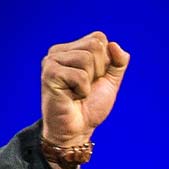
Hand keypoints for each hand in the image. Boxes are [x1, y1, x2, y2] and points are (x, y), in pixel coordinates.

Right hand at [41, 31, 129, 146]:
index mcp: (73, 49)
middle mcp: (60, 51)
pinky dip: (83, 90)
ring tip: (78, 92)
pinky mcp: (50, 72)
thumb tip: (115, 45)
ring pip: (87, 59)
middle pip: (95, 46)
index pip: (99, 38)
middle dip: (99, 71)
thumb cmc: (91, 107)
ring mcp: (52, 60)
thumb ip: (118, 62)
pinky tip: (72, 97)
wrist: (77, 130)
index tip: (95, 79)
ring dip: (89, 82)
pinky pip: (80, 75)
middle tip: (86, 87)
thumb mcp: (110, 82)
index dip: (106, 61)